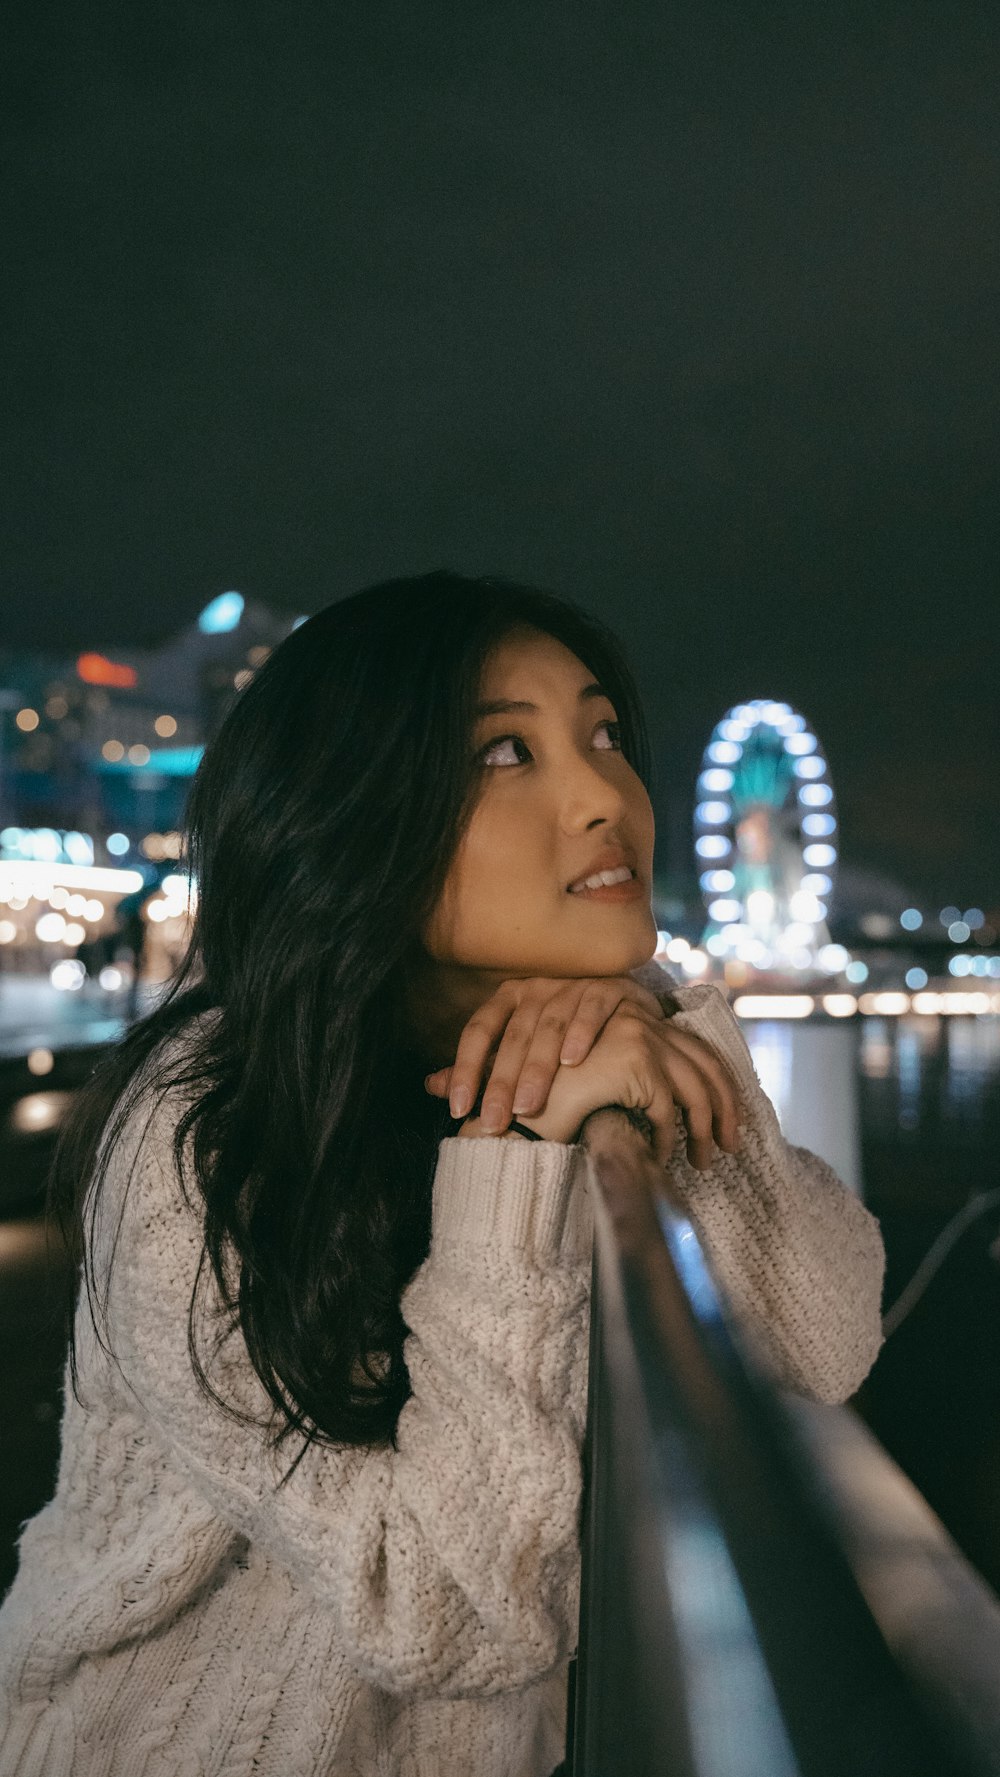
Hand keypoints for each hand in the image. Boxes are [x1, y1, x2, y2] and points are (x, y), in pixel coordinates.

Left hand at [423, 974, 671, 1129]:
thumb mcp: (518, 1043)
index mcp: (509, 997)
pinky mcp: (608, 987)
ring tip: (527, 1106)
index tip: (458, 1108)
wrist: (621, 1003)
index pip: (479, 1031)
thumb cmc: (562, 1031)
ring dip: (537, 1066)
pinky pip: (591, 1009)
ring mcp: (572, 986)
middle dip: (501, 1082)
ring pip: (549, 1026)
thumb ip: (481, 1065)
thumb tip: (431, 1087)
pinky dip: (581, 1033)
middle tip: (494, 1122)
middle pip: (513, 1036)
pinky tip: (572, 1062)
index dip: (465, 1069)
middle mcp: (536, 988)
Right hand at [453, 997, 742, 1170]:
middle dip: (726, 1110)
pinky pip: (669, 1110)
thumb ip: (636, 1079)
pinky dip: (669, 1139)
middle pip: (708, 1066)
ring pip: (696, 1091)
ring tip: (703, 1162)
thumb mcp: (602, 1078)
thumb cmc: (552, 1093)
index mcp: (638, 1020)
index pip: (697, 1049)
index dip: (720, 1086)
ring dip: (705, 1132)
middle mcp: (643, 1022)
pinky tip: (661, 1158)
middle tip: (731, 1145)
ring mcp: (640, 1038)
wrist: (515, 1098)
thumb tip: (683, 1111)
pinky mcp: (634, 1062)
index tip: (726, 1121)